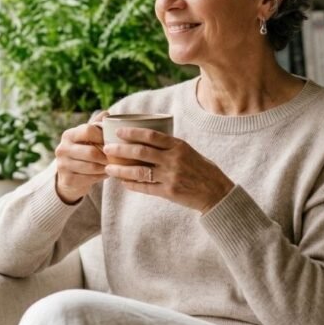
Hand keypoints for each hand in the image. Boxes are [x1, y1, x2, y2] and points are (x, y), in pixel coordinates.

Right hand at [54, 112, 108, 203]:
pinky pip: (90, 179)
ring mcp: (63, 165)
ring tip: (114, 166)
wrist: (70, 177)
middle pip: (92, 152)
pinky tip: (105, 174)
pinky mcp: (67, 179)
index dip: (103, 136)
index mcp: (68, 135)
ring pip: (92, 167)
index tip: (113, 141)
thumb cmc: (83, 153)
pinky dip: (101, 177)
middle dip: (107, 156)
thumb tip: (107, 113)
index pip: (88, 130)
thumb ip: (96, 126)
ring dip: (106, 167)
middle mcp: (62, 149)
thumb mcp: (87, 139)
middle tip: (118, 158)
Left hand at [102, 127, 233, 212]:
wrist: (217, 193)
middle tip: (107, 148)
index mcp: (179, 146)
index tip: (118, 131)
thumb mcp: (189, 152)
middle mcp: (173, 159)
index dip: (132, 132)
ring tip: (108, 168)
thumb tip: (148, 140)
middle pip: (140, 152)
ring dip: (121, 169)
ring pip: (139, 171)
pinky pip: (145, 187)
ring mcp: (170, 176)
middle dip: (120, 150)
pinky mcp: (169, 192)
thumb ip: (171, 147)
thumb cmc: (203, 170)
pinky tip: (123, 182)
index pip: (151, 135)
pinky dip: (132, 184)